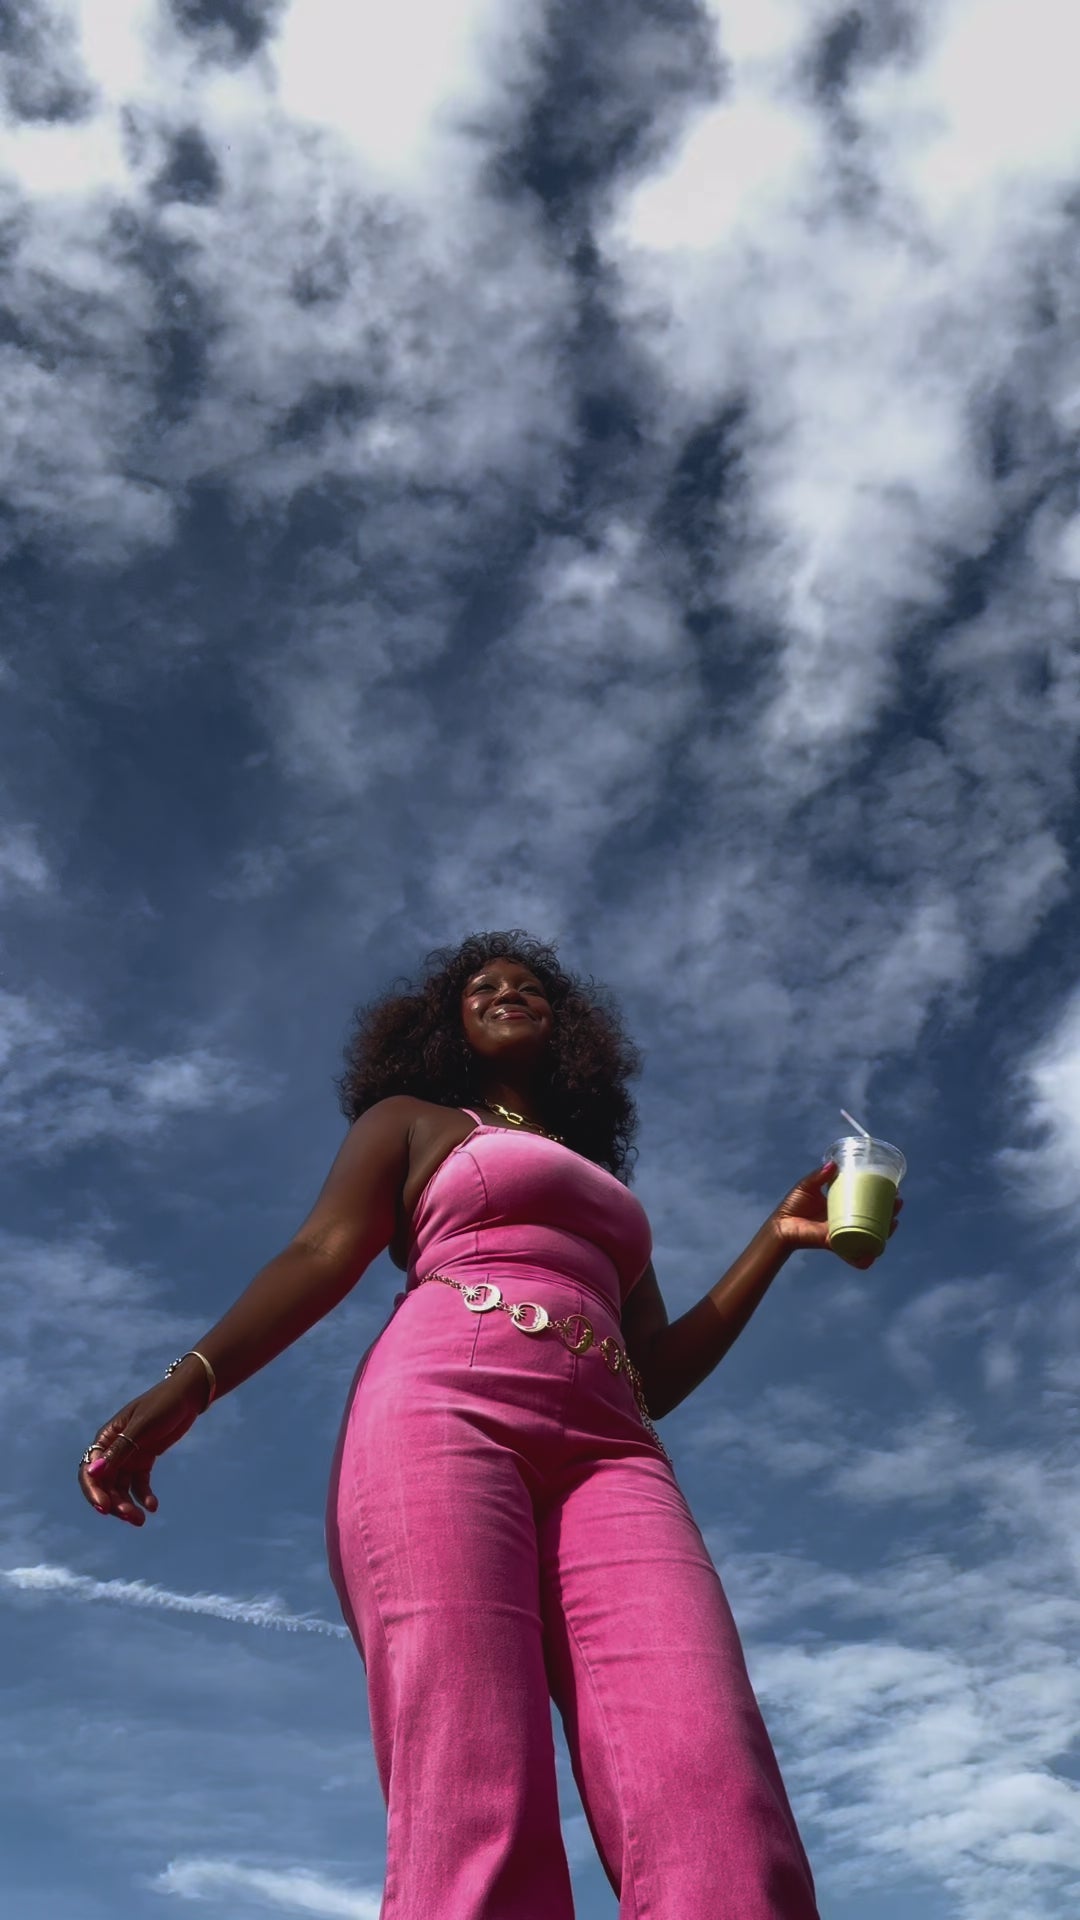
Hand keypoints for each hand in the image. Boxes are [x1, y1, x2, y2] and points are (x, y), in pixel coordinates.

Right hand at [77, 1366, 207, 1525]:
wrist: (188, 1396)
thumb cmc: (163, 1404)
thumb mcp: (142, 1426)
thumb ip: (120, 1449)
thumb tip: (93, 1472)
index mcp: (106, 1438)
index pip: (90, 1471)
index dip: (93, 1492)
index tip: (105, 1508)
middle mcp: (114, 1449)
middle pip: (105, 1484)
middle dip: (115, 1503)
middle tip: (131, 1517)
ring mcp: (129, 1456)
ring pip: (121, 1488)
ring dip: (128, 1505)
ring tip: (142, 1519)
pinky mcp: (145, 1460)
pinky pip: (139, 1485)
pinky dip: (143, 1497)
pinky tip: (153, 1507)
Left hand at [768, 1162, 902, 1270]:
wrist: (780, 1225)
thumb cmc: (793, 1206)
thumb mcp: (808, 1185)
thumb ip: (819, 1176)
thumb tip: (833, 1165)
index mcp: (843, 1209)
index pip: (868, 1205)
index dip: (882, 1200)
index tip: (894, 1191)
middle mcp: (847, 1224)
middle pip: (875, 1221)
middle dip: (891, 1214)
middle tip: (898, 1203)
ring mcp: (843, 1235)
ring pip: (871, 1237)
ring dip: (886, 1232)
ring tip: (894, 1221)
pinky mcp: (835, 1245)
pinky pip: (855, 1254)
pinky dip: (867, 1256)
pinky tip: (877, 1249)